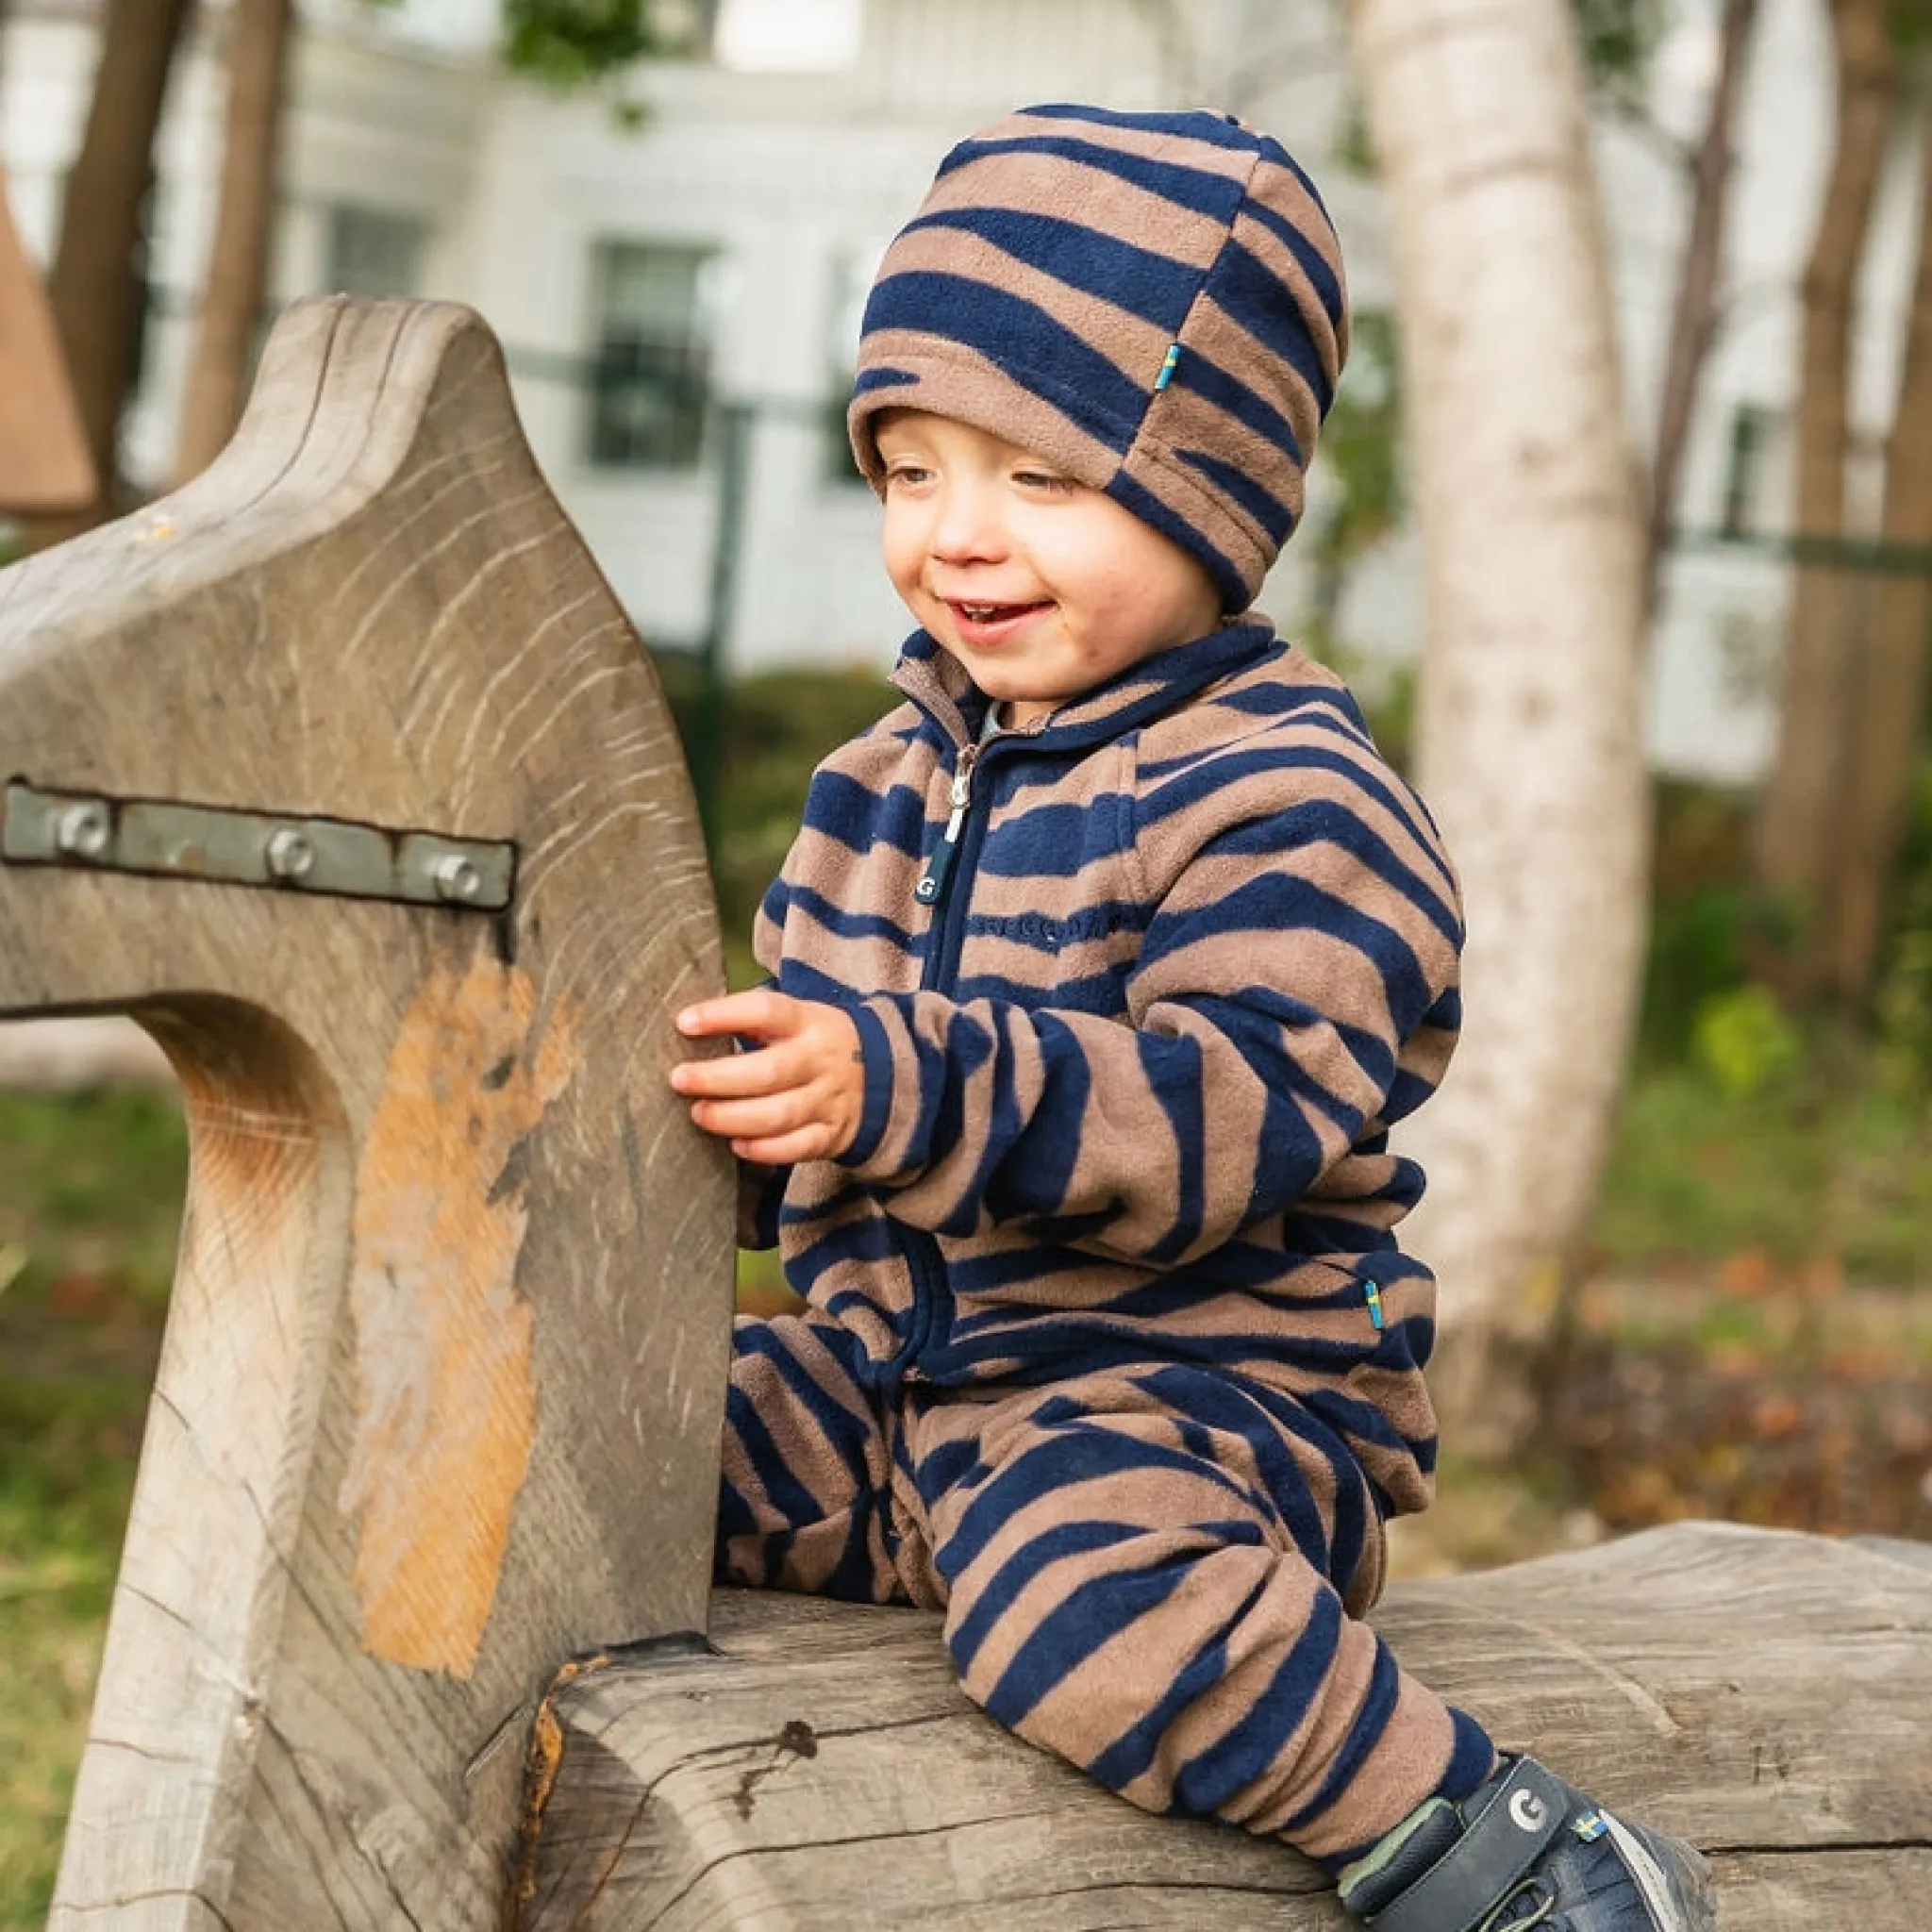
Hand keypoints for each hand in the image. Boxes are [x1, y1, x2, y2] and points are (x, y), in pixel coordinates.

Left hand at [670, 989, 866, 1165]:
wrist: (881, 1075)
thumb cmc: (812, 1044)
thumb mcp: (795, 1019)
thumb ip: (751, 1021)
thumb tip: (687, 1027)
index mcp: (807, 1022)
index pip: (765, 1011)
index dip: (723, 1015)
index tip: (684, 1023)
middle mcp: (820, 1060)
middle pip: (769, 1071)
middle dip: (718, 1078)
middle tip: (680, 1080)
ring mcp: (828, 1100)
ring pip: (779, 1115)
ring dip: (733, 1117)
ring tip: (699, 1114)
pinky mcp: (830, 1135)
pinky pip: (797, 1148)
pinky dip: (764, 1150)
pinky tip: (737, 1145)